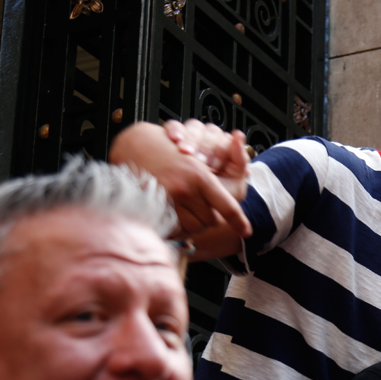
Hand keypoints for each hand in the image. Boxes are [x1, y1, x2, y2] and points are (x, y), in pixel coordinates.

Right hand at [111, 121, 251, 238]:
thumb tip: (238, 188)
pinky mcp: (153, 211)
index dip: (238, 221)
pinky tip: (174, 214)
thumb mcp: (195, 161)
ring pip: (194, 228)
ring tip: (186, 208)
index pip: (227, 207)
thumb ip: (215, 179)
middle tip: (200, 206)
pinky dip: (178, 227)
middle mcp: (186, 190)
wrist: (134, 148)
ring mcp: (168, 202)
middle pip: (211, 221)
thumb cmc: (167, 152)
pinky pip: (175, 230)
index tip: (246, 231)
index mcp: (200, 177)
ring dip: (194, 223)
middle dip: (209, 217)